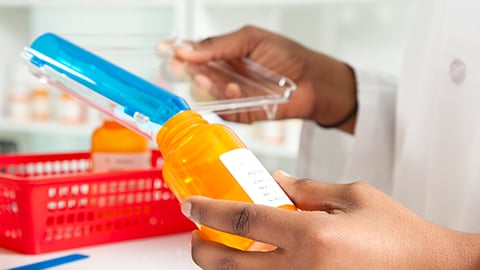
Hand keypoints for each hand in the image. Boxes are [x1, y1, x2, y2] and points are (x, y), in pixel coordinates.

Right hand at [174, 26, 356, 132]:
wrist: (314, 82)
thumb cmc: (288, 56)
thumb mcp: (252, 40)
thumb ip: (220, 45)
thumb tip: (188, 48)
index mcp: (224, 53)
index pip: (194, 51)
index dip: (178, 50)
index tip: (163, 49)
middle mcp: (225, 74)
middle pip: (196, 73)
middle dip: (185, 70)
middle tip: (177, 66)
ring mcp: (232, 95)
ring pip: (208, 93)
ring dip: (206, 85)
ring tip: (206, 78)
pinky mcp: (241, 113)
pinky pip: (226, 109)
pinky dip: (228, 100)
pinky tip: (235, 90)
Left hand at [181, 171, 479, 268]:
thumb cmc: (400, 235)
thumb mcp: (355, 197)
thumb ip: (309, 189)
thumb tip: (276, 182)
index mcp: (313, 236)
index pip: (242, 221)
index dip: (208, 212)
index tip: (190, 204)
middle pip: (227, 266)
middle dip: (200, 250)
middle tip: (198, 235)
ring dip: (223, 268)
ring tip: (222, 250)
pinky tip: (254, 264)